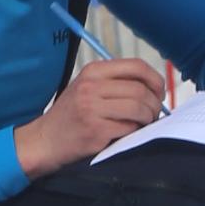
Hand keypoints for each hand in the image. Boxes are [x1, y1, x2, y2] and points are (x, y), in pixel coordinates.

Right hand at [15, 56, 166, 175]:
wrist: (45, 140)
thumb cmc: (71, 115)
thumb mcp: (87, 87)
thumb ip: (115, 82)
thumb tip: (154, 87)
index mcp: (93, 71)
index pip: (136, 66)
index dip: (155, 79)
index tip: (159, 92)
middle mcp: (91, 86)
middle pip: (141, 89)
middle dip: (154, 104)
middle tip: (153, 114)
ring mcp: (92, 108)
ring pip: (139, 108)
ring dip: (147, 119)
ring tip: (142, 124)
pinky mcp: (96, 130)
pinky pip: (129, 128)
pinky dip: (134, 132)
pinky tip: (127, 133)